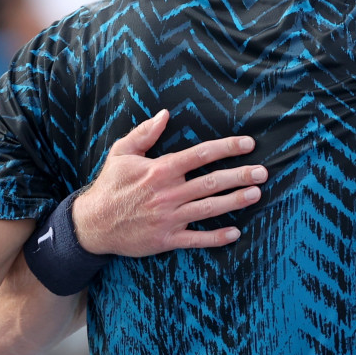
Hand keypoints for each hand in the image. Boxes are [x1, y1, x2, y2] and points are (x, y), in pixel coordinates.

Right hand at [71, 110, 266, 256]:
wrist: (92, 225)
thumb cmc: (110, 185)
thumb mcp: (121, 153)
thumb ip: (144, 133)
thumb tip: (165, 114)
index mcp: (160, 169)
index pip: (201, 155)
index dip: (227, 148)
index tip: (248, 143)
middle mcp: (168, 193)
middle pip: (211, 182)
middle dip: (240, 176)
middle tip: (263, 171)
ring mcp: (169, 218)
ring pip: (209, 208)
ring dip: (235, 201)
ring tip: (256, 193)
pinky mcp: (166, 239)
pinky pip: (196, 240)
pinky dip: (216, 237)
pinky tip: (235, 232)